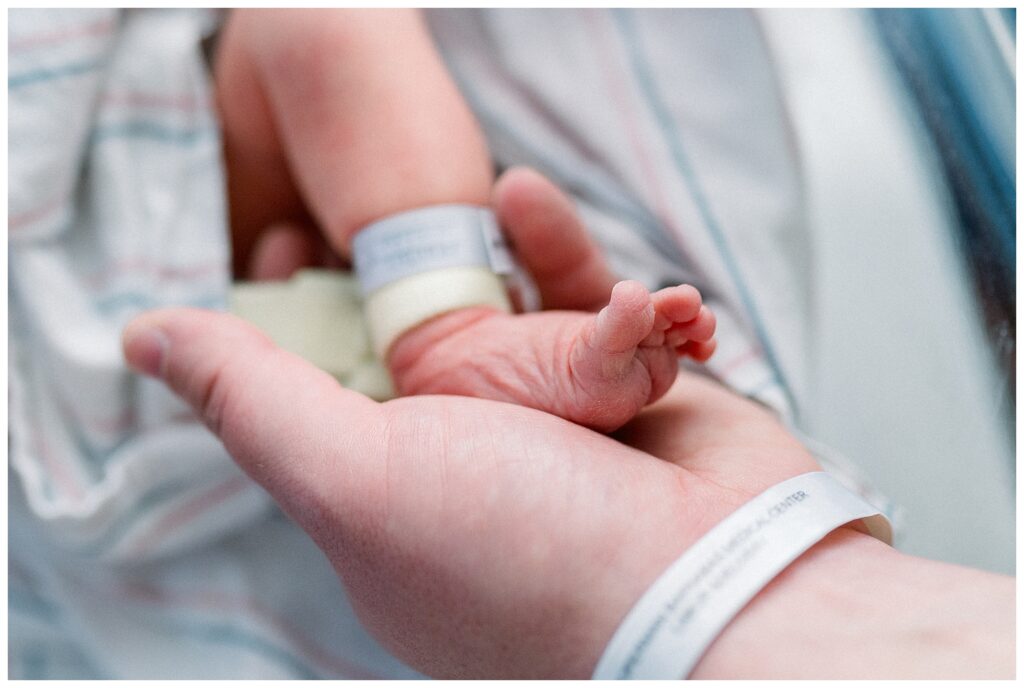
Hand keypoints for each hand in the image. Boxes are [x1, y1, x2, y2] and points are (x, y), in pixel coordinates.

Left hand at [122, 170, 834, 677]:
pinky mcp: (640, 400)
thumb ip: (251, 399)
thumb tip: (146, 335)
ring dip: (531, 260)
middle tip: (408, 205)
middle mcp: (477, 465)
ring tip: (513, 199)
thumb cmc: (527, 557)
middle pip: (432, 331)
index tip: (297, 240)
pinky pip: (608, 312)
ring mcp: (563, 432)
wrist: (719, 590)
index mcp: (395, 497)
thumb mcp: (353, 478)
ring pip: (525, 310)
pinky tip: (600, 254)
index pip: (333, 384)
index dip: (309, 307)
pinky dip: (608, 280)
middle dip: (424, 266)